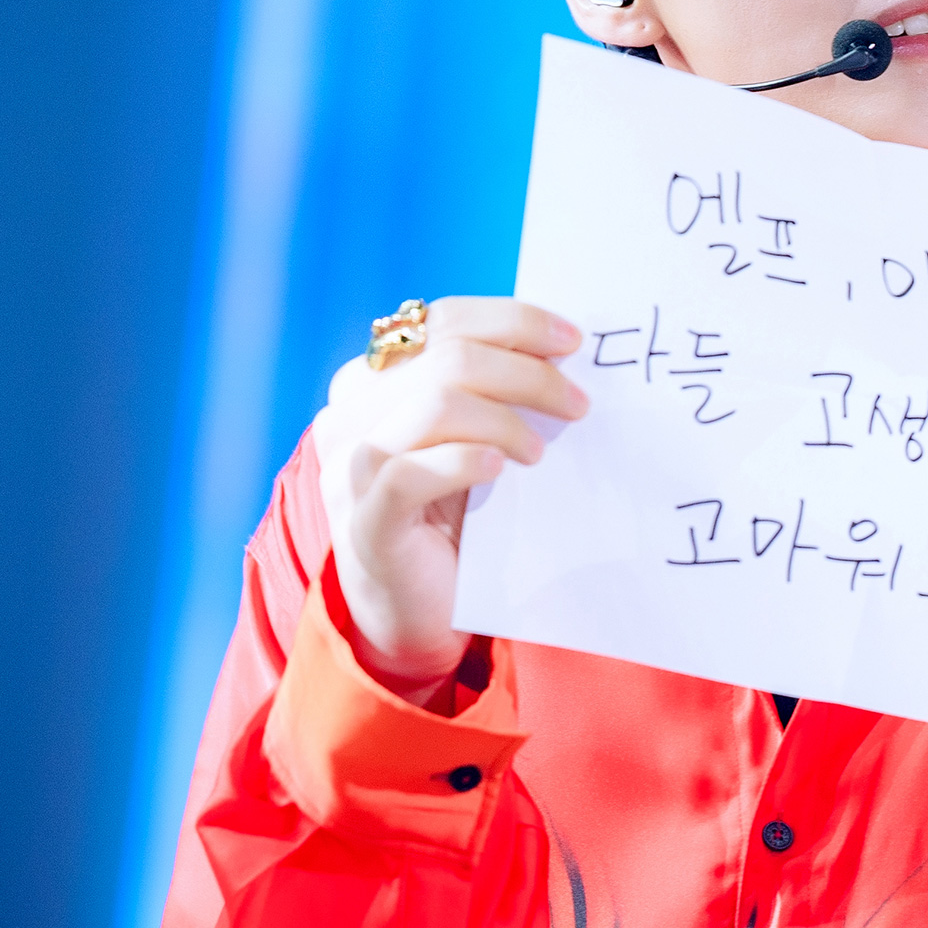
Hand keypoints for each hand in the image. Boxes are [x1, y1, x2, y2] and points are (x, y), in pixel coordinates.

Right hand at [310, 297, 589, 692]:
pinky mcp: (363, 519)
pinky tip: (499, 471)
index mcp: (373, 376)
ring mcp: (349, 465)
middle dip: (528, 374)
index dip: (514, 322)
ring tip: (540, 452)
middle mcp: (349, 410)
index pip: (446, 319)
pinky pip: (410, 473)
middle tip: (578, 405)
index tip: (573, 342)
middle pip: (449, 357)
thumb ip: (492, 390)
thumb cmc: (451, 515)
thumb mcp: (470, 438)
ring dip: (505, 420)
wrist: (414, 608)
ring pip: (434, 403)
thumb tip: (564, 349)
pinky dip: (464, 461)